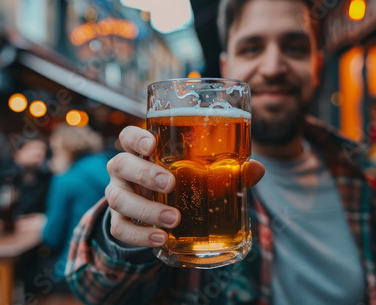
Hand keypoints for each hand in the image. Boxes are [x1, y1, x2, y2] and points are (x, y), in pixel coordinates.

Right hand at [106, 126, 264, 247]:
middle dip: (144, 173)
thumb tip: (257, 169)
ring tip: (174, 219)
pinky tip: (161, 239)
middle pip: (120, 164)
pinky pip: (120, 228)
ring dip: (147, 209)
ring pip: (118, 199)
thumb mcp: (196, 173)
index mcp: (142, 152)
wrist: (154, 212)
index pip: (128, 136)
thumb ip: (225, 169)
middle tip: (170, 183)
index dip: (135, 138)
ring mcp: (118, 195)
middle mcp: (124, 171)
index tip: (151, 144)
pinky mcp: (119, 221)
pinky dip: (140, 235)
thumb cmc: (179, 182)